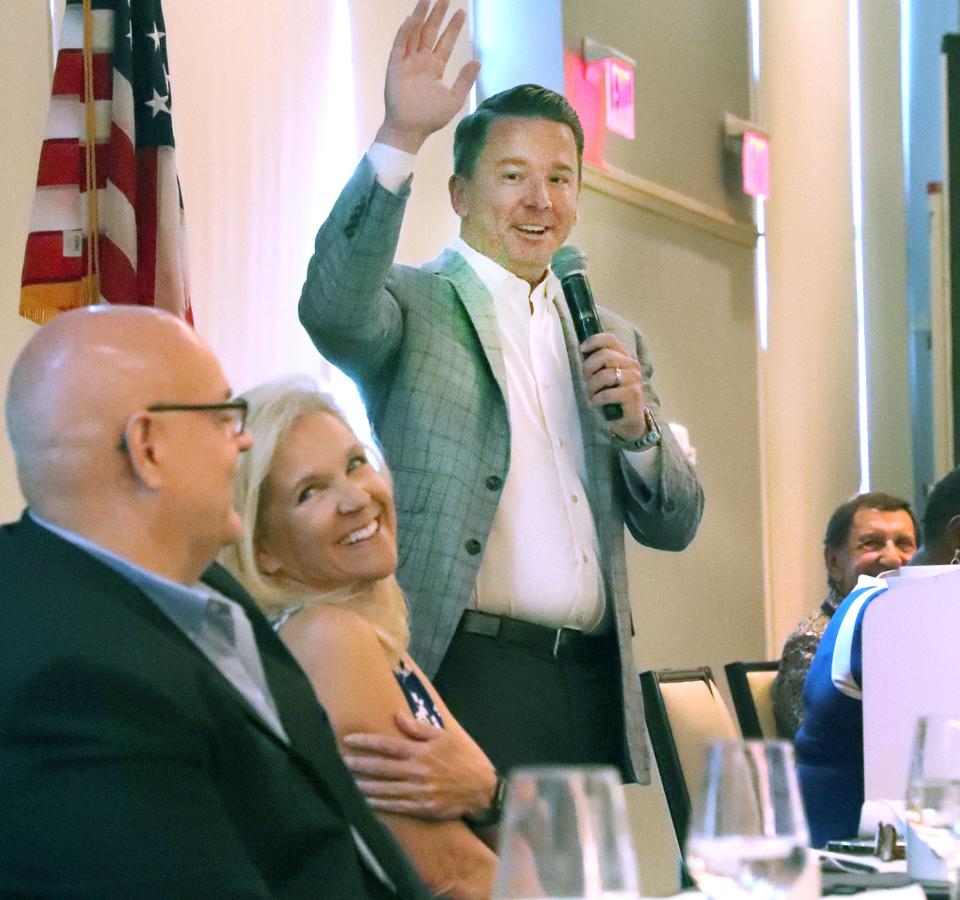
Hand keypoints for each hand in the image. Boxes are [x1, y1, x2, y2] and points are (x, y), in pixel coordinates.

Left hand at [342, 709, 497, 820]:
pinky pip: (396, 806)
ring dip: (364, 786)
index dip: (366, 742)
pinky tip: (366, 801)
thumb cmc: (462, 758)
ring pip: (385, 789)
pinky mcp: (422, 808)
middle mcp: (417, 771)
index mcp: (421, 751)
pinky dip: (379, 804)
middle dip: (359, 764)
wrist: (480, 788)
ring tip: (348, 782)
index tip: (349, 740)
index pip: (387, 745)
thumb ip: (419, 728)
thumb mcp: (444, 736)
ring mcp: (419, 792)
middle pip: (381, 768)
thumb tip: (397, 716)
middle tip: (341, 762)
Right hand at [375, 0, 480, 153]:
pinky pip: (400, 45)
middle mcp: (421, 62)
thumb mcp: (454, 99)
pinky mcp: (395, 67)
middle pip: (430, 32)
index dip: (452, 28)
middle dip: (438, 15)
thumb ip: (464, 80)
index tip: (461, 13)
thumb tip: (477, 61)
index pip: (445, 43)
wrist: (410, 130)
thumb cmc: (430, 118)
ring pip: (415, 34)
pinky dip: (405, 32)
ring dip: (420, 16)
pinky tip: (412, 19)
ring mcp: (407, 63)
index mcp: (434, 68)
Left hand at [580, 332, 648, 439]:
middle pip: (604, 356)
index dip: (594, 341)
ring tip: (591, 395)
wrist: (628, 422)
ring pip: (605, 375)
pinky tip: (596, 403)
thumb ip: (597, 364)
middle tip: (586, 382)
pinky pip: (607, 393)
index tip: (582, 350)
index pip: (610, 340)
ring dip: (592, 387)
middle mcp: (632, 365)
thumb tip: (582, 349)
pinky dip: (597, 399)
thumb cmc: (612, 398)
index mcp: (625, 357)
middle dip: (588, 369)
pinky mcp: (633, 395)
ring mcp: (634, 379)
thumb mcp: (603, 378)